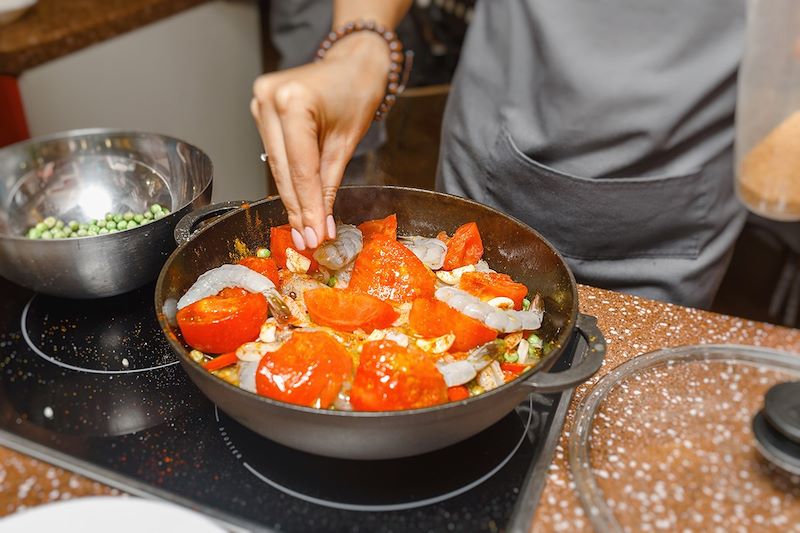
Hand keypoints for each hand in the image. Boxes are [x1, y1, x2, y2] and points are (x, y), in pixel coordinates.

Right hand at [251, 32, 389, 249]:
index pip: (300, 168)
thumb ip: (329, 186)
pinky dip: (288, 179)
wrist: (351, 63)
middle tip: (308, 241)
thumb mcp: (347, 143)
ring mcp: (259, 103)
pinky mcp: (260, 110)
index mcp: (293, 102)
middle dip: (298, 209)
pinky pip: (275, 155)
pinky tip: (297, 204)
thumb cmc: (357, 93)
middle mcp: (268, 100)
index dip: (308, 207)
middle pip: (283, 170)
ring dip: (291, 199)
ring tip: (304, 230)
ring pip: (277, 166)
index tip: (316, 236)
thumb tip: (321, 226)